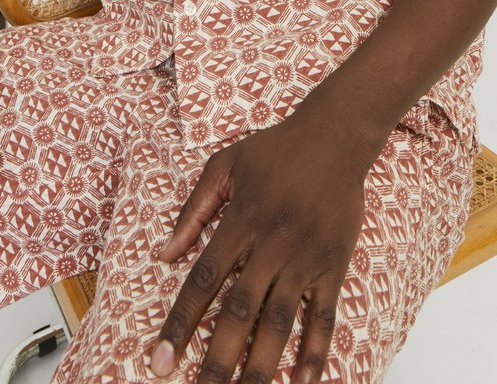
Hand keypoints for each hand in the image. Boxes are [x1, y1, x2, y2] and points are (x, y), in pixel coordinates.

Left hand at [150, 103, 370, 383]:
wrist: (336, 136)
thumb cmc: (276, 149)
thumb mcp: (225, 165)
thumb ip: (193, 210)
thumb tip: (164, 254)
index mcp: (241, 220)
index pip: (203, 281)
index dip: (180, 324)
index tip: (160, 360)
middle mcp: (272, 244)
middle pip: (239, 312)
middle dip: (217, 360)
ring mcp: (306, 258)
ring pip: (279, 323)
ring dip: (260, 367)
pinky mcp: (334, 265)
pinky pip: (323, 317)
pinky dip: (314, 353)